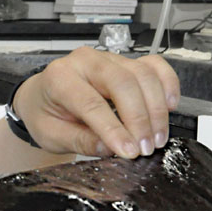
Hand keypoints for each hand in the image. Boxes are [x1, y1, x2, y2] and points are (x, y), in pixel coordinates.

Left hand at [12, 47, 179, 158]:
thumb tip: (110, 149)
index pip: (91, 103)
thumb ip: (78, 141)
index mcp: (59, 78)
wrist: (41, 96)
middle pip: (122, 83)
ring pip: (142, 74)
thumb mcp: (50, 134)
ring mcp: (108, 58)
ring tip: (156, 138)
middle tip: (146, 148)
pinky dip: (167, 84)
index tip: (129, 151)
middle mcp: (85, 61)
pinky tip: (170, 106)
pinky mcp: (126, 62)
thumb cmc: (44, 113)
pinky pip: (154, 66)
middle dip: (139, 119)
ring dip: (156, 109)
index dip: (113, 129)